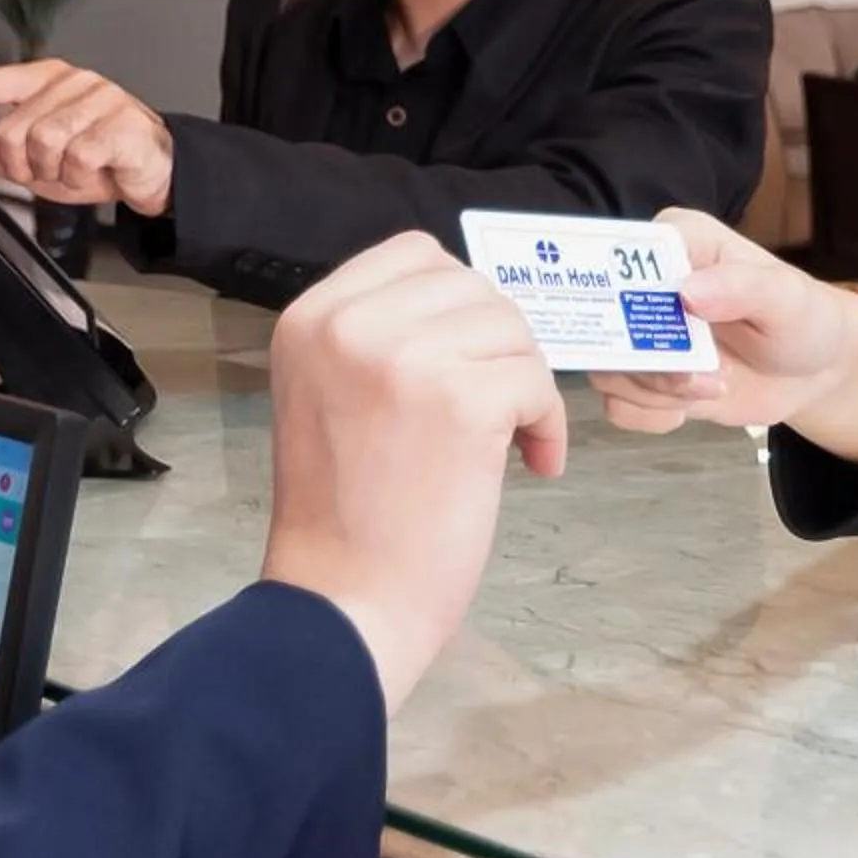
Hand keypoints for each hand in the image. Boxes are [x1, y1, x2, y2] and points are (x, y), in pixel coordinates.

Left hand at [0, 61, 174, 215]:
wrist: (152, 170)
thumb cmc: (96, 157)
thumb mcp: (34, 159)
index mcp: (46, 80)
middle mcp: (71, 81)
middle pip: (13, 129)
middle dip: (24, 163)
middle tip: (48, 170)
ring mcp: (100, 98)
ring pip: (45, 143)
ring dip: (55, 172)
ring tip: (76, 170)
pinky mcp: (122, 122)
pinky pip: (78, 157)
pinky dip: (81, 177)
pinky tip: (96, 172)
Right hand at [259, 232, 565, 709]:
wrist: (343, 604)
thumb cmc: (347, 514)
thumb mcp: (330, 394)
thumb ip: (380, 337)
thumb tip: (472, 300)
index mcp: (311, 318)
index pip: (415, 253)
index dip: (459, 302)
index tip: (465, 358)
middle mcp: (350, 325)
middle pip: (472, 286)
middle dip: (499, 344)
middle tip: (497, 405)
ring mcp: (405, 357)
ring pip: (512, 329)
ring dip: (525, 384)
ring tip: (507, 441)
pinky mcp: (462, 399)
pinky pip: (537, 380)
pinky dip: (546, 424)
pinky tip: (531, 464)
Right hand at [589, 210, 857, 462]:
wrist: (814, 371)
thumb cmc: (803, 317)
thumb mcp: (786, 297)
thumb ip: (743, 287)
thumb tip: (688, 291)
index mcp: (677, 243)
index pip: (621, 252)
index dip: (617, 286)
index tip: (643, 322)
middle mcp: (649, 286)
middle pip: (602, 320)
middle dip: (644, 358)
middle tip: (694, 373)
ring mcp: (643, 335)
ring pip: (607, 369)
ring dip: (657, 390)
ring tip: (713, 385)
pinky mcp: (647, 377)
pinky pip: (619, 405)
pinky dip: (653, 414)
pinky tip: (694, 403)